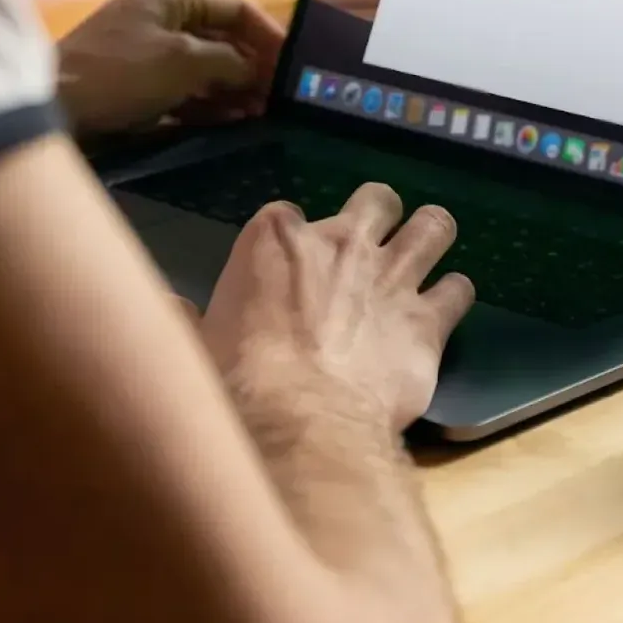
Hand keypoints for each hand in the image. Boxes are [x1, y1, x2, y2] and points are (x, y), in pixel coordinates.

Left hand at [57, 0, 285, 136]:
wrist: (54, 106)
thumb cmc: (120, 73)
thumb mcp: (183, 62)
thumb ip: (229, 62)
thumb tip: (257, 70)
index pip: (235, 8)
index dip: (269, 35)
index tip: (292, 65)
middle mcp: (161, 18)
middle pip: (222, 39)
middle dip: (253, 67)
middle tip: (280, 97)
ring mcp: (149, 53)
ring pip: (205, 69)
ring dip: (234, 90)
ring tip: (262, 113)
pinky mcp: (139, 86)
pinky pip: (185, 91)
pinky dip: (209, 104)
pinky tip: (233, 120)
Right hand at [199, 185, 475, 431]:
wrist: (301, 422)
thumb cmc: (237, 381)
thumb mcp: (195, 343)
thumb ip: (185, 317)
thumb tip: (164, 305)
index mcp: (275, 239)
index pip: (287, 213)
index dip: (292, 239)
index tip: (290, 266)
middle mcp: (341, 243)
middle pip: (376, 200)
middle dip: (378, 215)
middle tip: (373, 243)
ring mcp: (392, 277)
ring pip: (433, 227)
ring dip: (431, 235)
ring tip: (428, 250)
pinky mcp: (429, 321)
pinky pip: (459, 289)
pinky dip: (453, 296)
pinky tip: (445, 309)